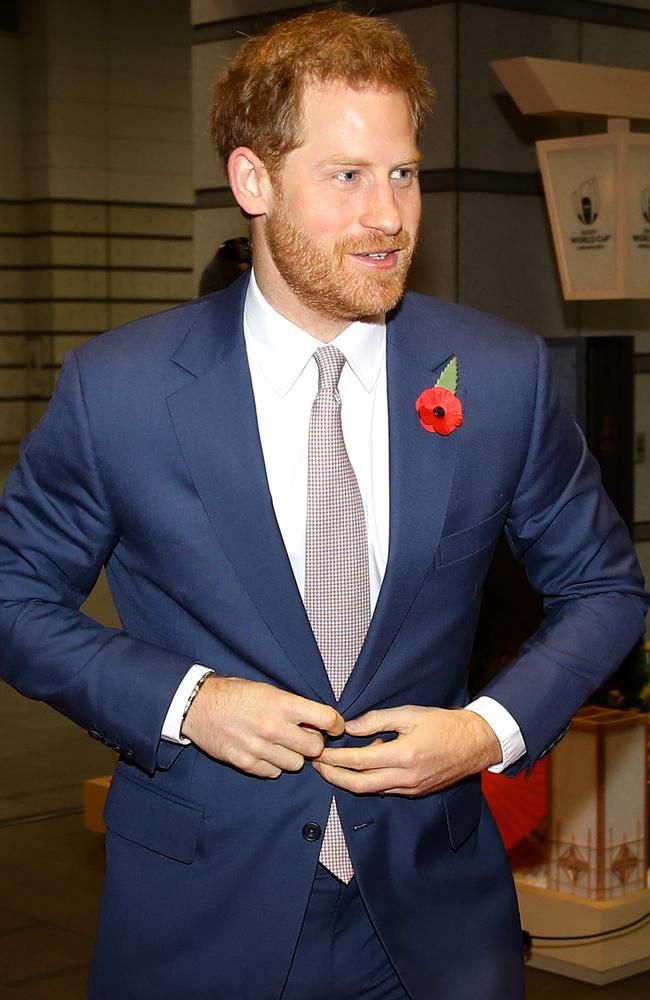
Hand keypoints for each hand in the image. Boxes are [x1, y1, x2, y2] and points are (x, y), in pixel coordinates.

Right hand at [181, 675, 343, 778]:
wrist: (198, 705)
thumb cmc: (236, 694)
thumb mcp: (268, 690)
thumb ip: (293, 706)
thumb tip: (317, 721)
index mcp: (282, 704)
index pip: (326, 718)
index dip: (335, 724)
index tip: (334, 726)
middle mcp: (273, 727)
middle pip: (315, 747)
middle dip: (314, 743)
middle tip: (305, 736)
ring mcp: (259, 748)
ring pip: (296, 764)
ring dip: (294, 756)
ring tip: (282, 744)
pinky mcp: (246, 763)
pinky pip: (274, 772)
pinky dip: (274, 765)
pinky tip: (265, 752)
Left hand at [312, 706, 500, 796]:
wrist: (475, 743)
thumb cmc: (444, 724)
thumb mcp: (409, 714)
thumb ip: (377, 721)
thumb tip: (349, 727)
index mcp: (403, 756)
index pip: (358, 761)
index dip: (334, 759)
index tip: (319, 752)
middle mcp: (405, 778)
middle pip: (358, 785)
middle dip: (333, 776)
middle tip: (316, 765)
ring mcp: (411, 789)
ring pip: (370, 791)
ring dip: (348, 781)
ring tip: (332, 766)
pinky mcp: (415, 792)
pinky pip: (384, 790)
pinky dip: (368, 781)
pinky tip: (362, 768)